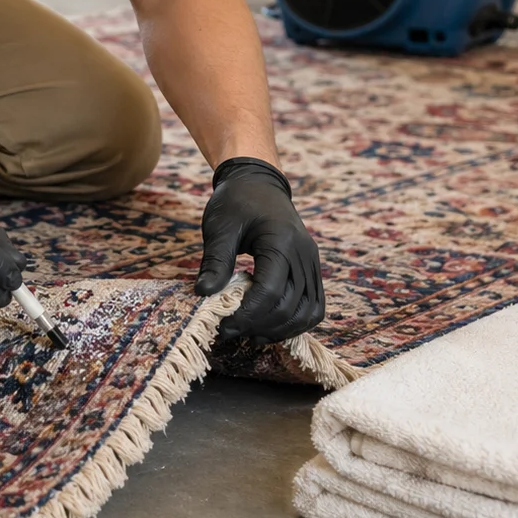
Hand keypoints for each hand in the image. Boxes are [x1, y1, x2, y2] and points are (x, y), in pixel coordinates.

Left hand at [194, 157, 322, 342]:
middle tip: (229, 331)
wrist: (258, 182)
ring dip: (280, 330)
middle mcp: (304, 253)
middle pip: (289, 306)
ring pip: (307, 312)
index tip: (223, 326)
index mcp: (281, 240)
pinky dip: (296, 322)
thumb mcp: (219, 227)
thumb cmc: (236, 201)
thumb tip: (203, 294)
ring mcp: (312, 261)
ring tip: (250, 334)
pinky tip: (270, 326)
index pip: (269, 291)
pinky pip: (314, 305)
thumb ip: (215, 261)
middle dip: (259, 326)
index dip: (246, 315)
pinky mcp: (312, 268)